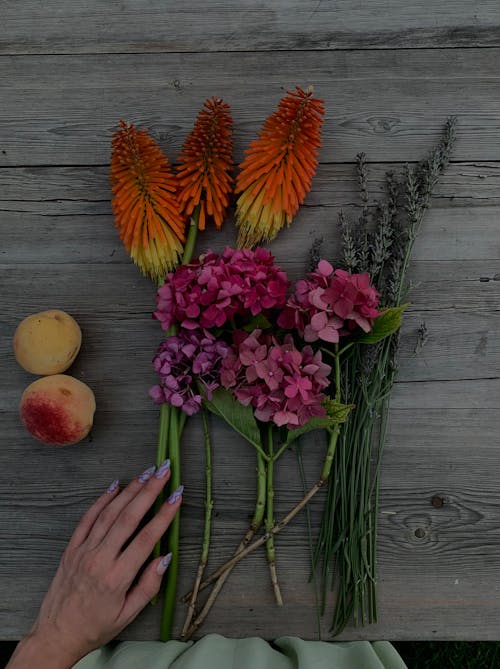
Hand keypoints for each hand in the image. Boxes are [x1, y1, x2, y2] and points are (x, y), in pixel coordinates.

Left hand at [7, 460, 181, 668]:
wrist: (57, 634)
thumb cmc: (95, 626)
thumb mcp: (128, 615)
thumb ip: (149, 585)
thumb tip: (165, 557)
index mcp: (117, 578)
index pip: (146, 538)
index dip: (164, 515)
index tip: (177, 496)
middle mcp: (100, 559)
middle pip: (129, 517)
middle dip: (149, 491)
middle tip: (164, 472)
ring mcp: (83, 551)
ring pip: (109, 512)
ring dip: (130, 490)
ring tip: (146, 473)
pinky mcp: (72, 548)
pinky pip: (88, 518)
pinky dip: (102, 500)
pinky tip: (115, 486)